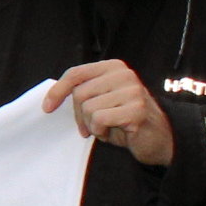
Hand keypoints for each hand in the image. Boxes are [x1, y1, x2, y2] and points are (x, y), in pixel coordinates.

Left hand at [46, 59, 175, 166]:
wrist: (157, 138)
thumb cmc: (124, 119)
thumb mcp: (102, 99)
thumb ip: (84, 91)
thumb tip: (52, 96)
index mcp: (114, 67)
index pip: (76, 73)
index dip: (57, 91)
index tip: (47, 107)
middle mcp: (124, 74)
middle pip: (79, 94)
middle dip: (80, 115)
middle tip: (91, 126)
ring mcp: (133, 90)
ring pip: (89, 108)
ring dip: (93, 125)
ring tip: (109, 127)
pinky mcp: (137, 109)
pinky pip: (99, 120)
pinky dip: (101, 132)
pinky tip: (116, 132)